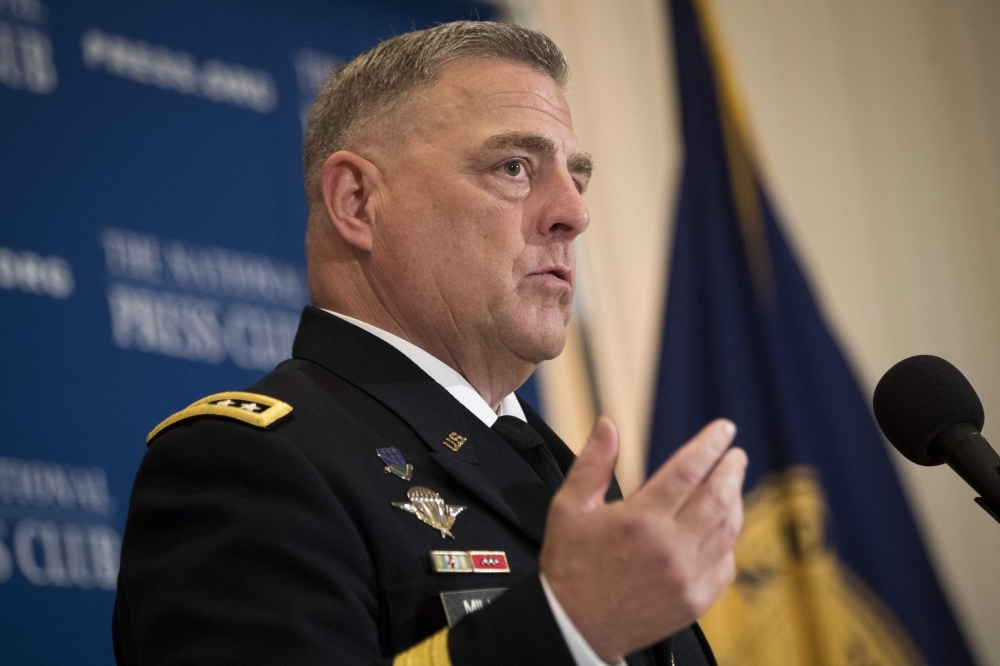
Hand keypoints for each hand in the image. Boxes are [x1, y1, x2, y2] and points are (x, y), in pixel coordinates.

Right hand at [539, 417, 746, 661]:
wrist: (575, 626)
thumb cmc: (570, 565)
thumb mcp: (569, 507)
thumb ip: (593, 462)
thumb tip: (608, 424)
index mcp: (639, 520)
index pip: (688, 470)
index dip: (710, 444)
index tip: (723, 429)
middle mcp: (669, 548)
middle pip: (718, 496)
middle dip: (731, 469)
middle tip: (735, 454)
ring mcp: (687, 577)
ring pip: (728, 528)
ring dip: (734, 500)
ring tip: (731, 484)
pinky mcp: (695, 601)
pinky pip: (726, 563)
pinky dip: (728, 540)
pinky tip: (722, 528)